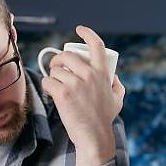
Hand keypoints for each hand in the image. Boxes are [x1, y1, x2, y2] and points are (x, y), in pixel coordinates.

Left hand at [40, 25, 125, 165]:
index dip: (87, 33)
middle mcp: (89, 75)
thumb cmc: (104, 119)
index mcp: (102, 73)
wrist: (94, 136)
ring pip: (55, 70)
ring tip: (56, 85)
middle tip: (56, 67)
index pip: (96, 45)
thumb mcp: (117, 99)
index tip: (79, 30)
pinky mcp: (62, 94)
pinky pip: (48, 81)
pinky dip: (47, 86)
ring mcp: (75, 84)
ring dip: (52, 76)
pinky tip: (51, 92)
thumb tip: (113, 76)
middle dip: (58, 59)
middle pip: (67, 55)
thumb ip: (117, 85)